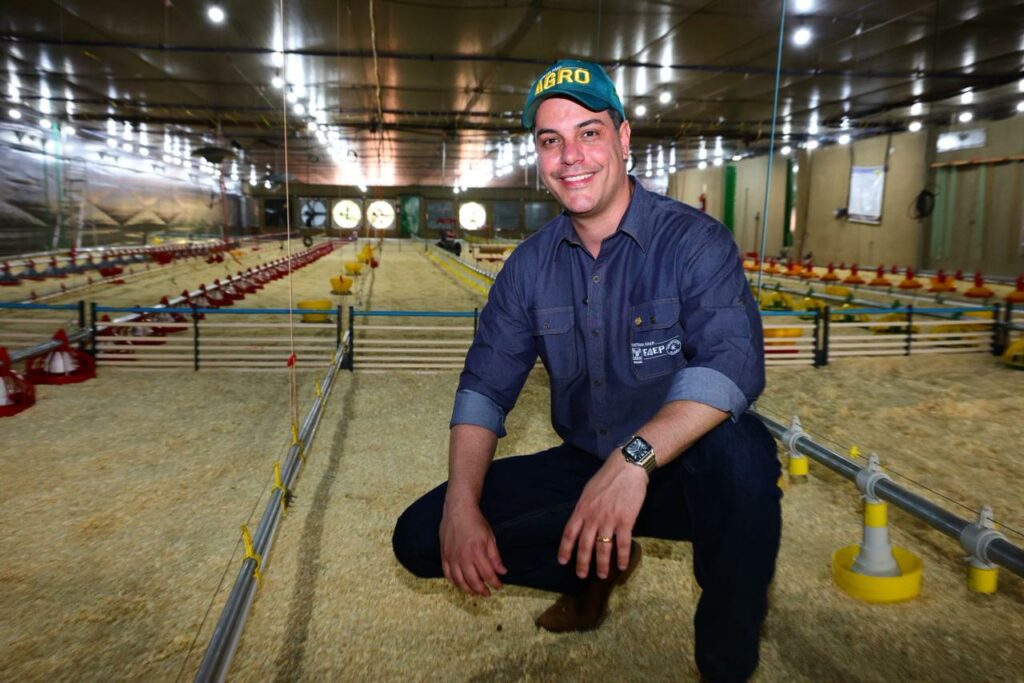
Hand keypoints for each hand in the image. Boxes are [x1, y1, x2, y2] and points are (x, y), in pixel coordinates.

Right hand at [439, 499, 507, 596]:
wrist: (458, 510)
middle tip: (487, 593)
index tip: (499, 586)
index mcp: (477, 552)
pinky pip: (447, 574)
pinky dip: (454, 582)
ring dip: (468, 590)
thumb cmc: (476, 522)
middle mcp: (463, 557)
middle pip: (472, 581)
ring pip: (459, 581)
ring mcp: (452, 557)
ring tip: (475, 592)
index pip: (487, 574)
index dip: (494, 583)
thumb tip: (502, 572)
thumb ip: (495, 557)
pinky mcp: (444, 555)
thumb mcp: (490, 538)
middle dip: (481, 590)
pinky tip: (461, 584)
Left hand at [558, 456, 647, 579]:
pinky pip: (622, 544)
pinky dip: (621, 557)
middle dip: (582, 563)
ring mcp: (609, 520)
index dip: (565, 549)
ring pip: (603, 548)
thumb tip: (581, 521)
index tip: (563, 561)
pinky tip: (621, 566)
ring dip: (601, 564)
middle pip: (584, 545)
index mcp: (582, 509)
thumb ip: (584, 508)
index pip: (569, 533)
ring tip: (602, 575)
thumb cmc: (607, 478)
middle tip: (582, 575)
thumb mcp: (588, 492)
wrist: (627, 467)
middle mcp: (593, 517)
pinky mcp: (625, 521)